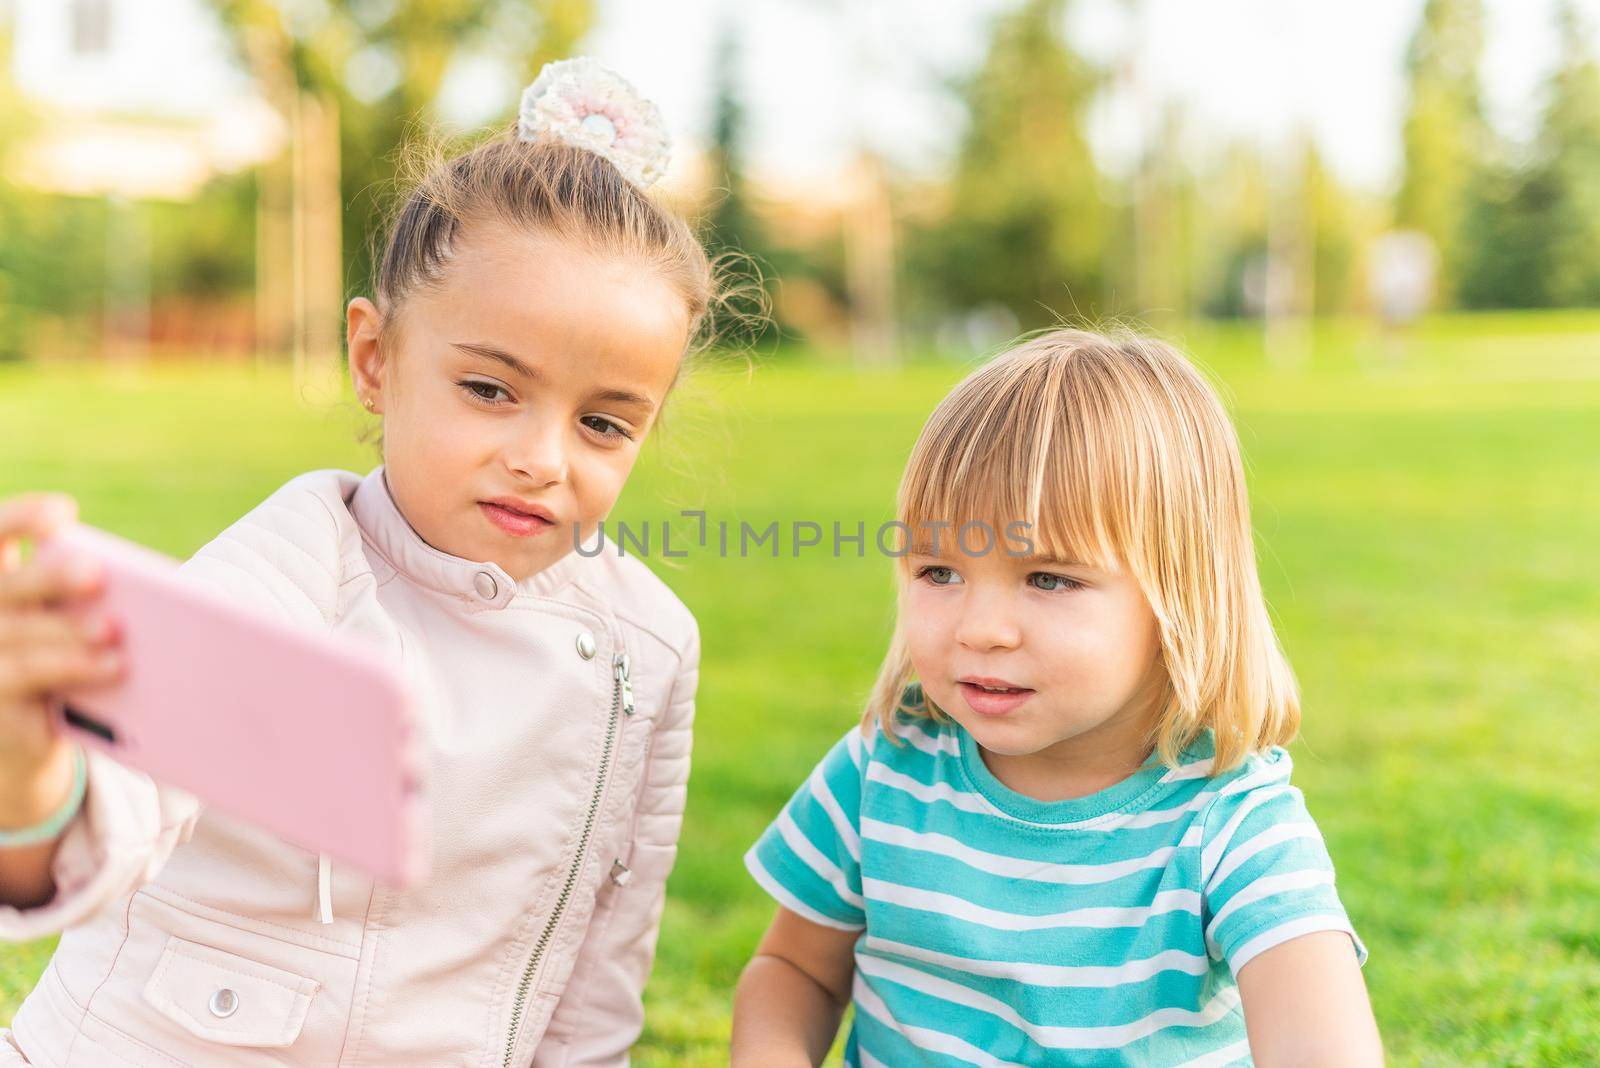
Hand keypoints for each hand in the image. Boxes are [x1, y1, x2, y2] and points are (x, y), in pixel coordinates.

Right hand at [0, 494, 121, 829]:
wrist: (24, 734)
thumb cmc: (57, 660)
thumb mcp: (67, 620)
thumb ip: (84, 597)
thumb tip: (140, 590)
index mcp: (0, 580)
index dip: (20, 519)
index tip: (64, 513)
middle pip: (5, 586)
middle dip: (49, 577)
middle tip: (94, 572)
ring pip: (15, 632)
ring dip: (69, 630)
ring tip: (116, 629)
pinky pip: (26, 674)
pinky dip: (72, 666)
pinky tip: (114, 665)